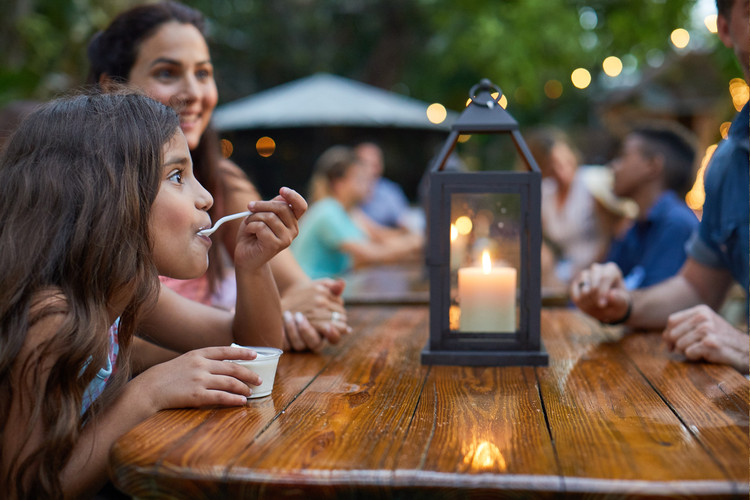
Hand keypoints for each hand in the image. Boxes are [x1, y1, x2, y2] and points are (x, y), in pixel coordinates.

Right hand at [134, 346, 262, 409]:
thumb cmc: (166, 376)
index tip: (255, 355)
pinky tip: (242, 401)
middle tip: (259, 379)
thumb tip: (221, 365)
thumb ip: (202, 361)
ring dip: (243, 387)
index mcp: (198, 354)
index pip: (226, 351)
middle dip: (248, 373)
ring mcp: (199, 380)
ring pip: (230, 382)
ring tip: (251, 392)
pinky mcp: (197, 395)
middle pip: (232, 368)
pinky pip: (221, 397)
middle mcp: (201, 365)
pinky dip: (234, 399)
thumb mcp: (184, 361)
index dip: (242, 352)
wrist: (148, 388)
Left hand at [234, 187, 307, 270]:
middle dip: (261, 205)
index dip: (294, 196)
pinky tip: (250, 234)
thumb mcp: (261, 215)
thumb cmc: (253, 234)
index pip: (301, 206)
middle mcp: (293, 230)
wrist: (245, 256)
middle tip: (249, 207)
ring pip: (269, 217)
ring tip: (249, 225)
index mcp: (292, 221)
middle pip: (281, 207)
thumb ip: (272, 206)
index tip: (282, 190)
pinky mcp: (275, 245)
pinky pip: (261, 227)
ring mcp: (286, 239)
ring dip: (253, 218)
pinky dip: (250, 227)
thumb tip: (281, 196)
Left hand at [281, 278, 350, 350]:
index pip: (336, 336)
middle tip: (303, 316)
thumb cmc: (312, 293)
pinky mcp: (288, 342)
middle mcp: (316, 338)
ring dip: (298, 329)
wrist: (293, 294)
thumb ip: (333, 288)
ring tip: (293, 315)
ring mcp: (302, 342)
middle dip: (312, 329)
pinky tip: (286, 317)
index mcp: (329, 328)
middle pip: (317, 342)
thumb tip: (341, 283)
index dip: (334, 333)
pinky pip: (287, 343)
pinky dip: (286, 331)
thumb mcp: (322, 288)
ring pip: (301, 345)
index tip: (328, 326)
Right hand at [570, 262, 630, 323]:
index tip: (602, 304)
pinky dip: (579, 299)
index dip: (602, 292)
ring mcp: (585, 274)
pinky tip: (586, 304)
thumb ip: (619, 300)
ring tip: (594, 306)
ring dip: (587, 299)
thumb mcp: (622, 303)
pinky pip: (574, 291)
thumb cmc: (617, 302)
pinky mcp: (576, 283)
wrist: (609, 306)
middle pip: (593, 282)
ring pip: (583, 285)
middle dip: (595, 297)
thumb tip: (611, 294)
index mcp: (611, 270)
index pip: (604, 277)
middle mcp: (597, 269)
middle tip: (599, 307)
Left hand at [663, 304, 749, 373]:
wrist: (747, 352)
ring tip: (701, 352)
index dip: (668, 334)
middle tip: (688, 351)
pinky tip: (706, 355)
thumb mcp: (705, 327)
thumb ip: (685, 327)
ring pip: (679, 344)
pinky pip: (688, 353)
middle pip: (672, 334)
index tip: (672, 345)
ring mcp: (707, 330)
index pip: (672, 321)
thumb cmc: (722, 341)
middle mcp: (704, 318)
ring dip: (687, 352)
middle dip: (676, 345)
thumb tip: (664, 337)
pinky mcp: (710, 343)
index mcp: (701, 311)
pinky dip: (695, 358)